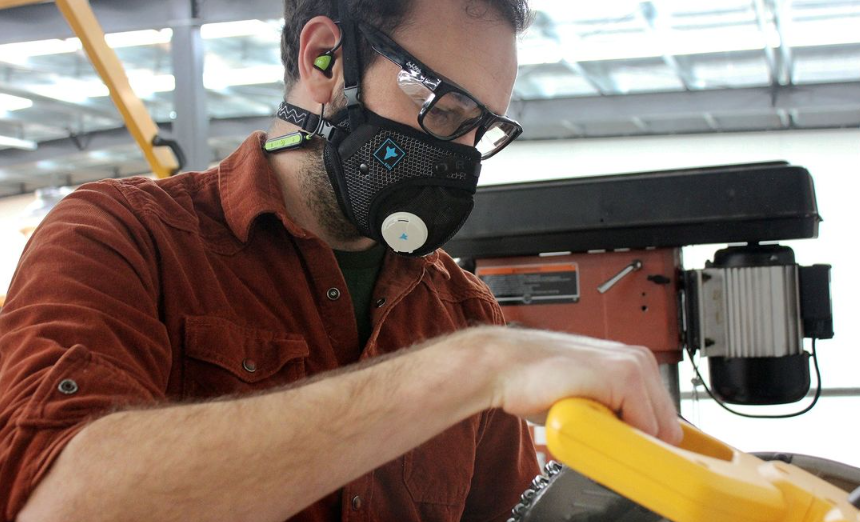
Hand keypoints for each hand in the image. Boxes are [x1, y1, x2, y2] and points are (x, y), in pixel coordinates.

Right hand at [460, 326, 682, 444]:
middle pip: (667, 425)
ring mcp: (634, 366)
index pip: (663, 416)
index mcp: (633, 361)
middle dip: (639, 441)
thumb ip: (612, 410)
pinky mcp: (624, 377)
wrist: (505, 365)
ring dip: (628, 439)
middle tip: (603, 439)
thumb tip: (627, 439)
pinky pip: (644, 426)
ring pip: (658, 428)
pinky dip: (622, 437)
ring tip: (591, 427)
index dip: (646, 437)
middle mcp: (639, 360)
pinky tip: (592, 424)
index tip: (628, 448)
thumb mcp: (586, 394)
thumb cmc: (535, 378)